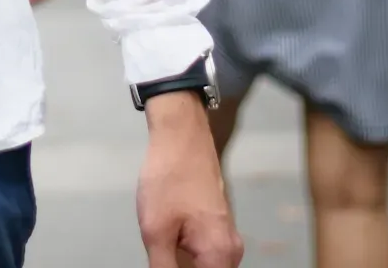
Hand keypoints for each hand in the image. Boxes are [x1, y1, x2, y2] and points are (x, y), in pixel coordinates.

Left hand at [137, 95, 242, 266]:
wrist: (180, 133)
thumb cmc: (168, 179)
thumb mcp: (156, 232)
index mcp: (221, 257)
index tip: (163, 257)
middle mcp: (231, 252)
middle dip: (177, 264)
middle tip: (161, 244)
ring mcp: (226, 237)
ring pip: (201, 265)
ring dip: (179, 260)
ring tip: (162, 236)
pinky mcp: (217, 225)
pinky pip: (202, 252)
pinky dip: (183, 250)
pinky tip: (167, 231)